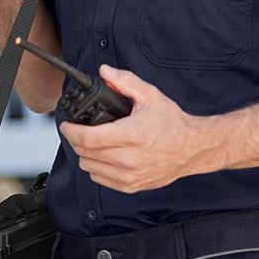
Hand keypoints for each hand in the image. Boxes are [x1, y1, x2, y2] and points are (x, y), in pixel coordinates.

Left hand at [59, 66, 213, 192]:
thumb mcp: (150, 96)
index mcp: (131, 135)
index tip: (67, 124)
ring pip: (89, 167)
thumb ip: (125, 81)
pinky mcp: (130, 186)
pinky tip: (104, 155)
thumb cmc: (172, 123)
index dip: (71, 130)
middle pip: (84, 153)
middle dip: (76, 139)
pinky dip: (96, 167)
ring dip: (85, 154)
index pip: (87, 138)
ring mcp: (129, 175)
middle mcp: (128, 159)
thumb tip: (105, 72)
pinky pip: (100, 179)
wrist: (191, 148)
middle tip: (79, 129)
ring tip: (93, 142)